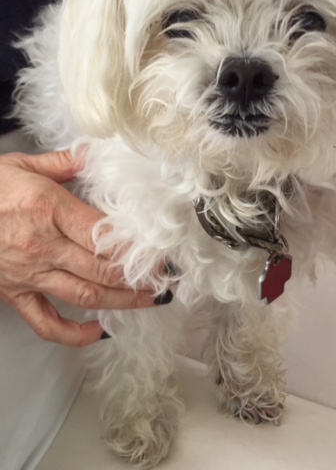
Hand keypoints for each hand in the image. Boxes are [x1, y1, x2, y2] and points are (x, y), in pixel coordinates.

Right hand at [0, 150, 160, 346]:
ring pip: (84, 296)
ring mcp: (29, 274)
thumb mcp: (22, 166)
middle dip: (139, 278)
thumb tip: (96, 154)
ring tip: (151, 302)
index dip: (136, 248)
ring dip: (122, 302)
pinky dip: (73, 334)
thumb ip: (65, 162)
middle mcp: (42, 246)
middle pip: (102, 269)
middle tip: (167, 280)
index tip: (162, 253)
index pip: (104, 236)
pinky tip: (99, 332)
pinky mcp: (15, 294)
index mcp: (48, 210)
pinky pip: (45, 323)